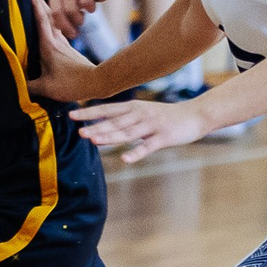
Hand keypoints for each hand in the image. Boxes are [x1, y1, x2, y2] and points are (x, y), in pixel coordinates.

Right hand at [27, 0, 103, 104]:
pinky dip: (52, 25)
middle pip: (48, 17)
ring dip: (47, 14)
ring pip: (54, 24)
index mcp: (49, 46)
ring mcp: (64, 44)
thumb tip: (14, 85)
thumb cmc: (71, 84)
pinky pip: (58, 32)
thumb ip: (28, 86)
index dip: (35, 6)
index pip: (41, 21)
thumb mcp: (46, 88)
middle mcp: (57, 41)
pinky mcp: (68, 50)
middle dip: (40, 4)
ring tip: (39, 7)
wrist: (96, 83)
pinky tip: (51, 27)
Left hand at [46, 0, 119, 27]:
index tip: (73, 34)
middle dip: (78, 20)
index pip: (56, 12)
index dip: (65, 27)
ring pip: (86, 3)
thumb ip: (63, 13)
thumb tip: (67, 34)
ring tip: (91, 5)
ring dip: (92, 9)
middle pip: (70, 10)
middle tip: (82, 20)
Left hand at [71, 95, 207, 164]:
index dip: (89, 113)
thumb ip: (124, 118)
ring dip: (110, 137)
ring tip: (93, 141)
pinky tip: (124, 160)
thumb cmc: (166, 116)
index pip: (106, 109)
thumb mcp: (143, 112)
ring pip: (127, 133)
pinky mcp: (163, 137)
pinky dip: (136, 154)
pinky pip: (147, 147)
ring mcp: (152, 125)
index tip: (71, 115)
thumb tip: (101, 126)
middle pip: (114, 122)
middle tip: (78, 133)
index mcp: (133, 107)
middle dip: (96, 127)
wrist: (195, 115)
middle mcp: (140, 114)